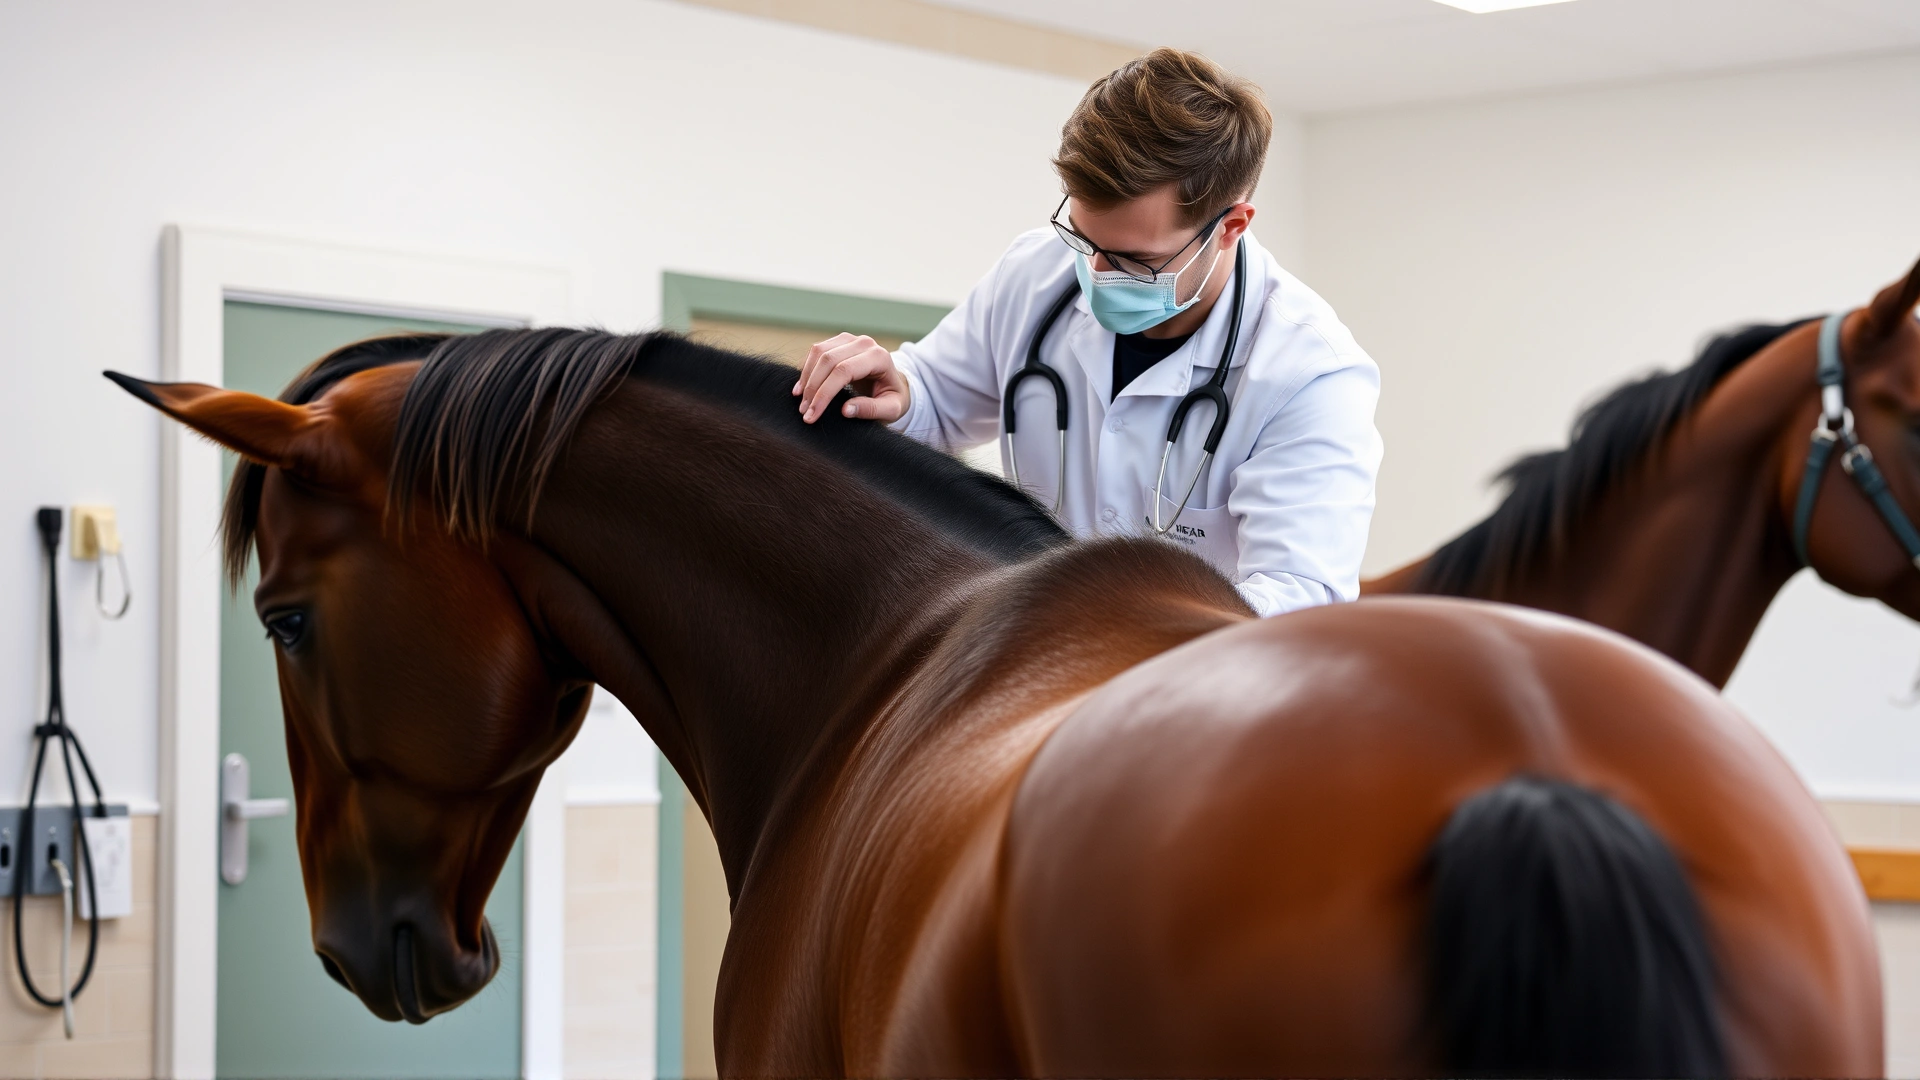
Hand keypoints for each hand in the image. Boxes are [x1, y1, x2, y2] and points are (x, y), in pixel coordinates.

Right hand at [793, 333, 909, 423]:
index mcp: (879, 357)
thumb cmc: (893, 398)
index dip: (825, 393)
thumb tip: (846, 410)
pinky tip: (802, 389)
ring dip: (807, 378)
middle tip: (805, 412)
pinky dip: (807, 369)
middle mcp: (864, 343)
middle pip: (828, 360)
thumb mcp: (891, 409)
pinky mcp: (839, 341)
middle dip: (813, 388)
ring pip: (819, 352)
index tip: (813, 414)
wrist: (893, 384)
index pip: (844, 371)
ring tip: (802, 402)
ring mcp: (850, 339)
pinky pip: (817, 351)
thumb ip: (872, 410)